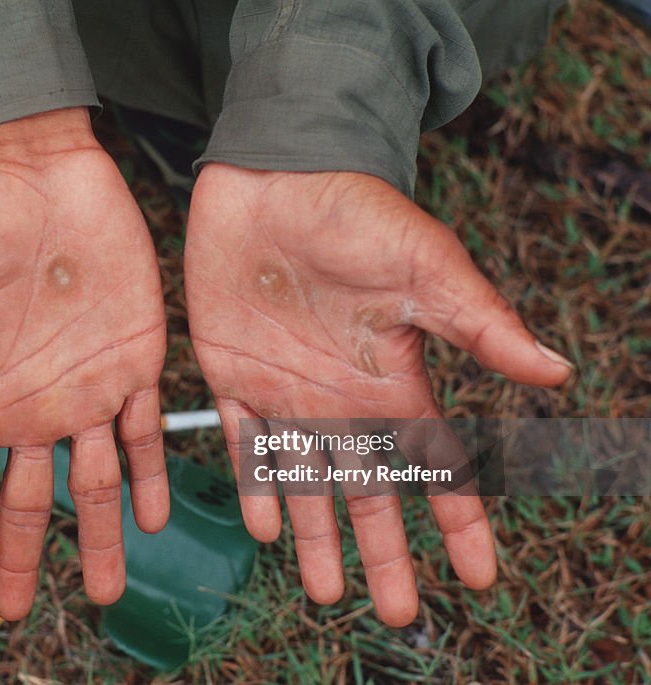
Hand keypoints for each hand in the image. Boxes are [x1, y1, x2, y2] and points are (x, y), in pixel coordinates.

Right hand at [0, 108, 168, 618]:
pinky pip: (146, 432)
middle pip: (24, 503)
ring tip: (103, 589)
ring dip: (99, 536)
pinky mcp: (134, 359)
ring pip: (93, 483)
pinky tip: (155, 516)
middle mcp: (31, 407)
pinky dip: (151, 475)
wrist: (35, 171)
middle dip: (19, 559)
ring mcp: (85, 388)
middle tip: (11, 612)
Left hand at [184, 165, 572, 625]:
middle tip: (398, 613)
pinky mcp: (234, 371)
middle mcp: (341, 397)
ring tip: (325, 591)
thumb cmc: (355, 214)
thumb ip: (480, 324)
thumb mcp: (426, 267)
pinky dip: (254, 485)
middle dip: (383, 550)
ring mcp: (287, 389)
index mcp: (393, 379)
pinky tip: (263, 527)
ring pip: (305, 481)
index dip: (457, 519)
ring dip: (315, 536)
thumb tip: (555, 373)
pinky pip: (243, 443)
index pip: (433, 465)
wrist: (274, 177)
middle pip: (368, 491)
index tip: (480, 575)